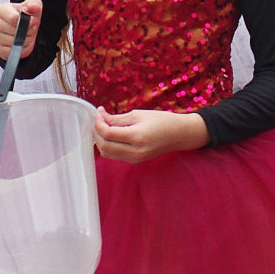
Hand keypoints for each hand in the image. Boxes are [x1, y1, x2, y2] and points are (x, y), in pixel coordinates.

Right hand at [0, 0, 41, 61]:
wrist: (22, 28)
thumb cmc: (25, 16)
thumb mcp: (32, 6)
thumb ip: (34, 3)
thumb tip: (33, 7)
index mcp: (1, 9)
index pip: (14, 18)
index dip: (27, 21)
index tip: (32, 20)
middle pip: (15, 31)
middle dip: (27, 31)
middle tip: (29, 28)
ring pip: (14, 42)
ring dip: (25, 40)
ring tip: (26, 35)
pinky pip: (11, 52)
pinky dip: (20, 49)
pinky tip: (21, 42)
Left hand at [93, 107, 209, 162]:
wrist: (178, 134)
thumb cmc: (161, 121)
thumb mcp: (138, 114)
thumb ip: (117, 118)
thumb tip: (101, 116)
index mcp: (136, 137)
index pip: (107, 133)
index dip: (99, 123)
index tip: (99, 112)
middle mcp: (134, 151)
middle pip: (104, 145)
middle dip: (96, 132)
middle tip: (99, 119)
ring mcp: (134, 158)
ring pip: (106, 153)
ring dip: (100, 140)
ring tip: (102, 126)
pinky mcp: (135, 161)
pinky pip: (114, 156)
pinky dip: (108, 145)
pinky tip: (110, 134)